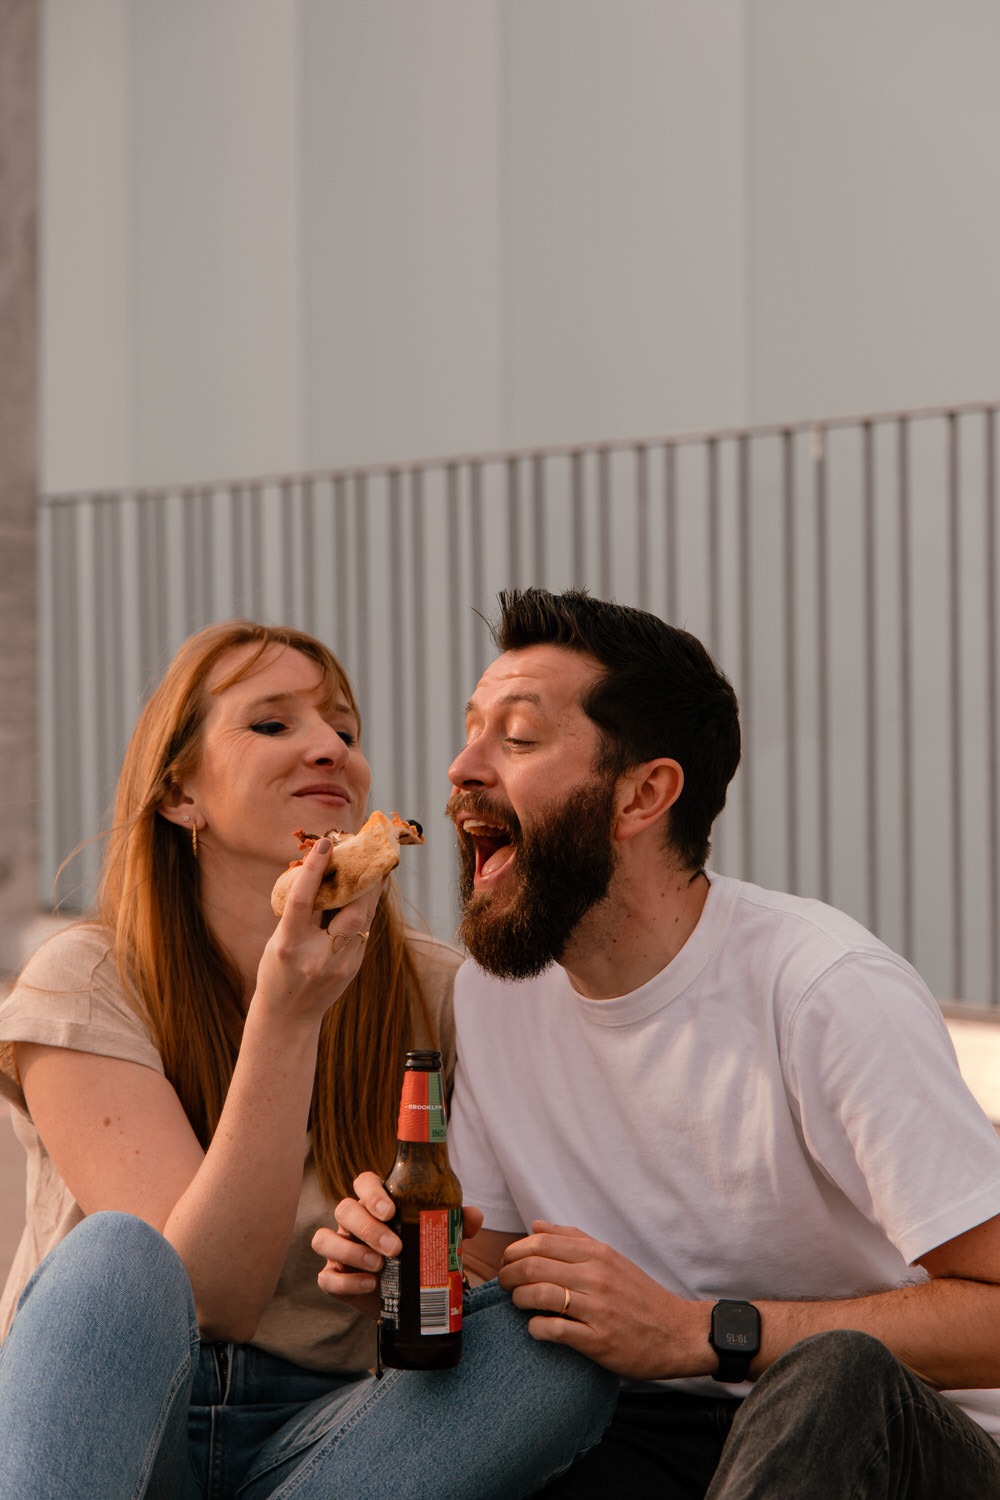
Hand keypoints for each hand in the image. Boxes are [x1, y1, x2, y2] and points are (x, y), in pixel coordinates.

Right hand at [255, 839, 381, 1021]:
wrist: (288, 1017)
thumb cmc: (277, 971)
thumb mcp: (277, 941)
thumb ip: (299, 912)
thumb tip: (320, 872)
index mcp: (288, 946)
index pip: (303, 901)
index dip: (314, 870)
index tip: (326, 844)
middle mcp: (317, 957)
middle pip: (350, 911)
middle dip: (362, 879)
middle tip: (367, 850)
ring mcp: (340, 966)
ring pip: (364, 919)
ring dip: (371, 890)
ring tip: (375, 864)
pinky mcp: (354, 968)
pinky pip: (364, 929)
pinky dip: (366, 907)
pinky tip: (369, 890)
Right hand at [312, 1171, 484, 1315]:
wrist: (411, 1299)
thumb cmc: (421, 1255)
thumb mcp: (440, 1238)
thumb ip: (456, 1224)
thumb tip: (473, 1215)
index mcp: (376, 1204)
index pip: (363, 1183)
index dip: (371, 1192)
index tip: (390, 1210)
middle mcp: (353, 1222)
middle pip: (344, 1209)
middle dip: (368, 1227)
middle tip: (395, 1248)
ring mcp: (340, 1250)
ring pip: (325, 1239)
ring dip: (351, 1251)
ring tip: (379, 1266)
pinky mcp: (334, 1278)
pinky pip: (326, 1277)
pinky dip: (346, 1282)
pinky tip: (369, 1284)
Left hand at [498, 1220, 711, 1380]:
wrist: (677, 1333)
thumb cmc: (639, 1295)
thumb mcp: (611, 1258)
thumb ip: (573, 1239)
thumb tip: (535, 1225)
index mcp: (598, 1253)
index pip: (541, 1242)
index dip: (515, 1252)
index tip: (508, 1263)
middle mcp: (597, 1276)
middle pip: (534, 1266)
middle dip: (508, 1275)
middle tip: (504, 1284)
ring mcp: (597, 1308)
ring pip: (539, 1295)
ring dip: (518, 1299)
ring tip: (518, 1303)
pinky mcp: (598, 1340)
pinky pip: (553, 1330)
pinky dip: (536, 1328)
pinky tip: (536, 1328)